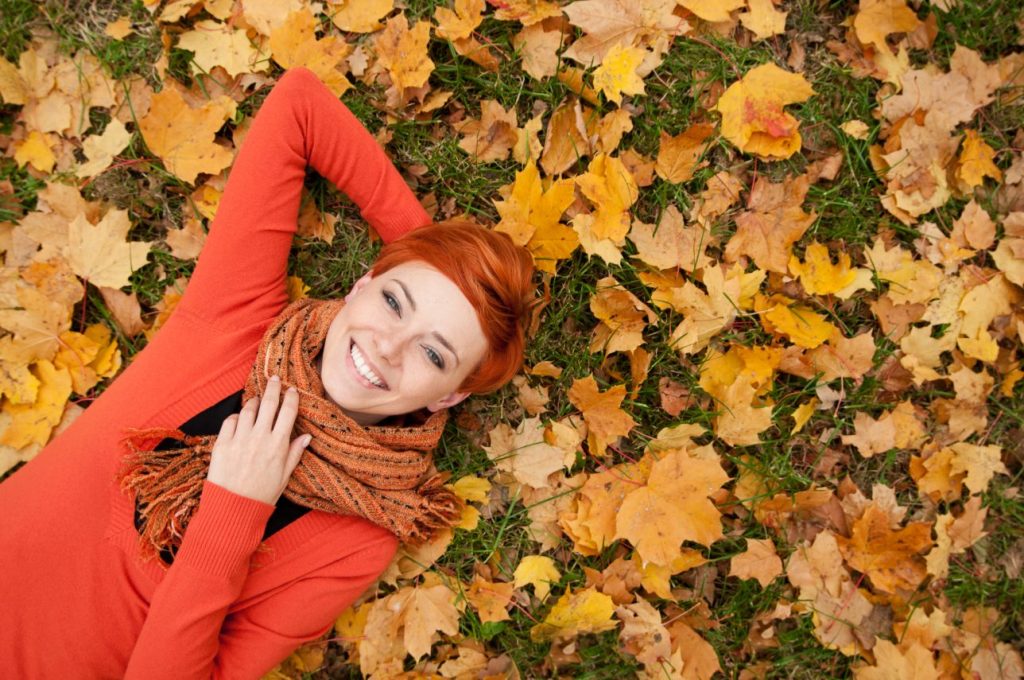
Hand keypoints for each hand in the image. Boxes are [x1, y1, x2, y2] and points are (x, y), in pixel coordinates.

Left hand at [206, 375, 310, 504]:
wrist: (234, 507)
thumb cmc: (262, 494)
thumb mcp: (285, 475)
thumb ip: (294, 453)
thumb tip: (307, 436)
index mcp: (278, 445)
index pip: (287, 412)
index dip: (291, 398)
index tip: (292, 390)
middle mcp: (259, 438)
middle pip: (268, 404)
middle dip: (273, 388)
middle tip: (274, 379)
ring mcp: (239, 439)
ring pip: (248, 409)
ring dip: (254, 401)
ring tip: (257, 398)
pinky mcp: (222, 444)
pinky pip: (230, 421)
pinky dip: (236, 416)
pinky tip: (240, 418)